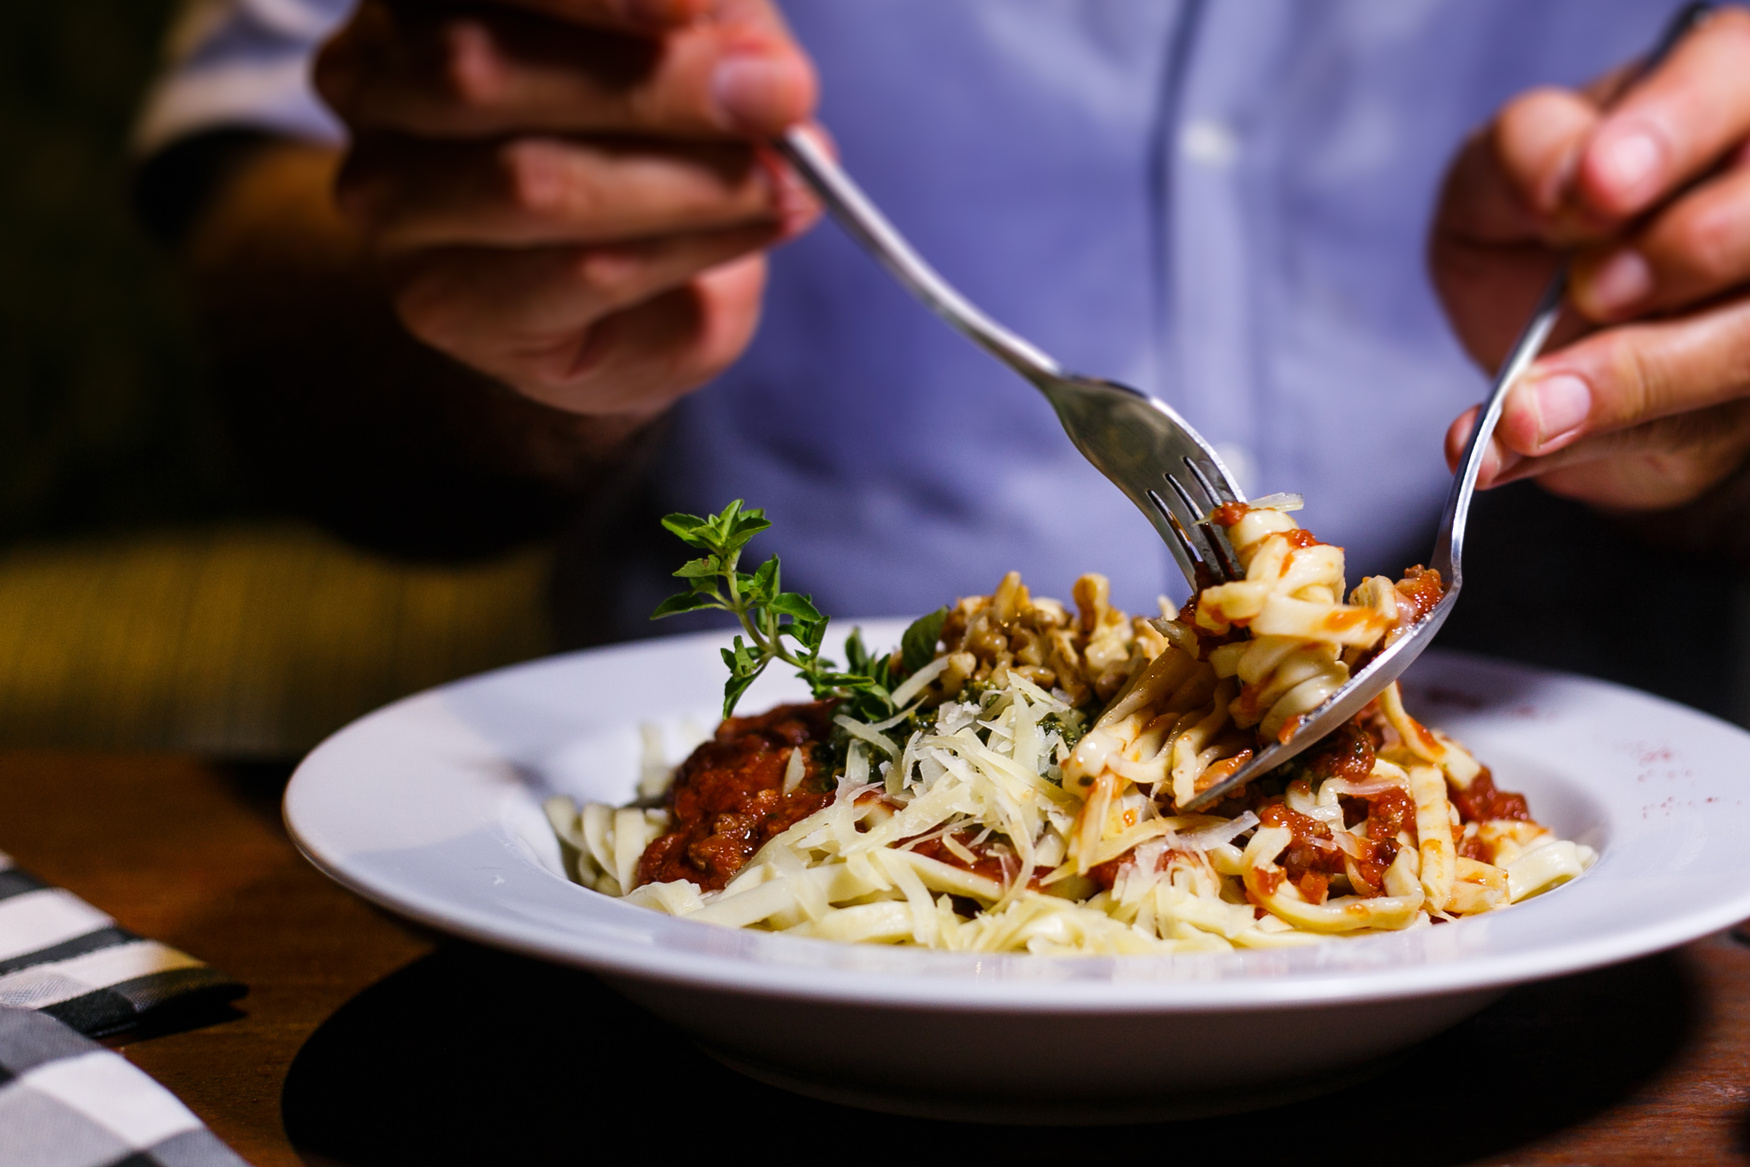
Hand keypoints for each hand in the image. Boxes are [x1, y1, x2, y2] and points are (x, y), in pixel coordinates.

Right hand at [314, 0, 818, 422]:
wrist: (619, 298)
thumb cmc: (643, 145)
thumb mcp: (683, 48)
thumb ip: (707, 33)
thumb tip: (764, 70)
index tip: (695, 5)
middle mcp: (374, 79)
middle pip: (483, 68)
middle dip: (657, 85)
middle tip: (781, 98)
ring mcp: (390, 198)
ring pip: (531, 181)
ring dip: (686, 180)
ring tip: (787, 179)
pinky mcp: (440, 302)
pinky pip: (574, 272)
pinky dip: (686, 247)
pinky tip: (757, 224)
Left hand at [1431, 7, 1749, 510]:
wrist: (1535, 336)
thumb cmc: (1529, 223)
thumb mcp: (1494, 176)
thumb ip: (1524, 157)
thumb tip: (1567, 183)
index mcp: (1716, 90)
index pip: (1725, 81)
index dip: (1670, 133)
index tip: (1598, 186)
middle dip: (1679, 254)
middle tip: (1588, 288)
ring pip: (1749, 341)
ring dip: (1635, 377)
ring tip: (1523, 409)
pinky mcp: (1742, 399)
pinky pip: (1690, 428)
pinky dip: (1589, 442)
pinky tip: (1501, 453)